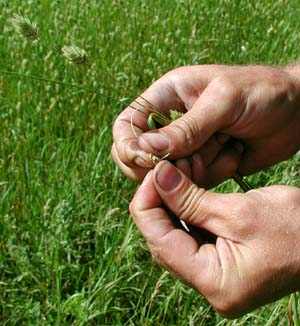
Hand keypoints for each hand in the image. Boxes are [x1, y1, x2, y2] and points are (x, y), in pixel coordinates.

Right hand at [112, 65, 299, 187]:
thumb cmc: (262, 92)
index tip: (148, 160)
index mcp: (167, 97)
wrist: (295, 112)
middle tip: (197, 155)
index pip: (127, 124)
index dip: (129, 146)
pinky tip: (235, 152)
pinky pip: (193, 182)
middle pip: (140, 156)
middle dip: (167, 164)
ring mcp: (186, 147)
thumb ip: (186, 127)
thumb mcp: (224, 101)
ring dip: (198, 167)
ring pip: (169, 174)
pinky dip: (214, 172)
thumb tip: (145, 148)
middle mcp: (170, 124)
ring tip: (227, 144)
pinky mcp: (202, 164)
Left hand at [130, 160, 299, 317]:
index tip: (152, 172)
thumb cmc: (297, 228)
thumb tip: (157, 177)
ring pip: (174, 238)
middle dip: (157, 203)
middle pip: (163, 240)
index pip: (159, 240)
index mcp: (214, 282)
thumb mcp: (239, 211)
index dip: (147, 202)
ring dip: (170, 207)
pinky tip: (185, 193)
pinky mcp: (220, 264)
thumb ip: (191, 198)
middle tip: (161, 172)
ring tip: (172, 179)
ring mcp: (214, 277)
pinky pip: (190, 238)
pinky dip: (185, 214)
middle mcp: (210, 286)